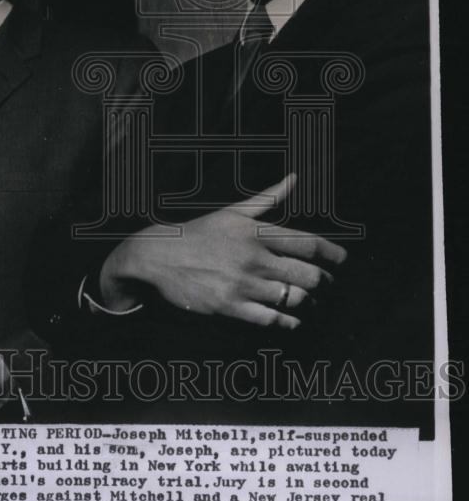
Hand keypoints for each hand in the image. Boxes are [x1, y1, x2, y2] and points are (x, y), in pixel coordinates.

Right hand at [99, 175, 346, 328]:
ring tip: (310, 301)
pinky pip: (271, 320)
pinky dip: (288, 321)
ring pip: (293, 299)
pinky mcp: (230, 306)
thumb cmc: (200, 232)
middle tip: (327, 283)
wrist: (159, 256)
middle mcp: (252, 258)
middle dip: (324, 282)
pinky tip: (292, 319)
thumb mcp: (232, 212)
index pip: (307, 243)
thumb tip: (294, 179)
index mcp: (255, 232)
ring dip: (308, 302)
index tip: (342, 259)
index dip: (332, 253)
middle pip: (308, 275)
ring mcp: (241, 284)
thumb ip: (267, 198)